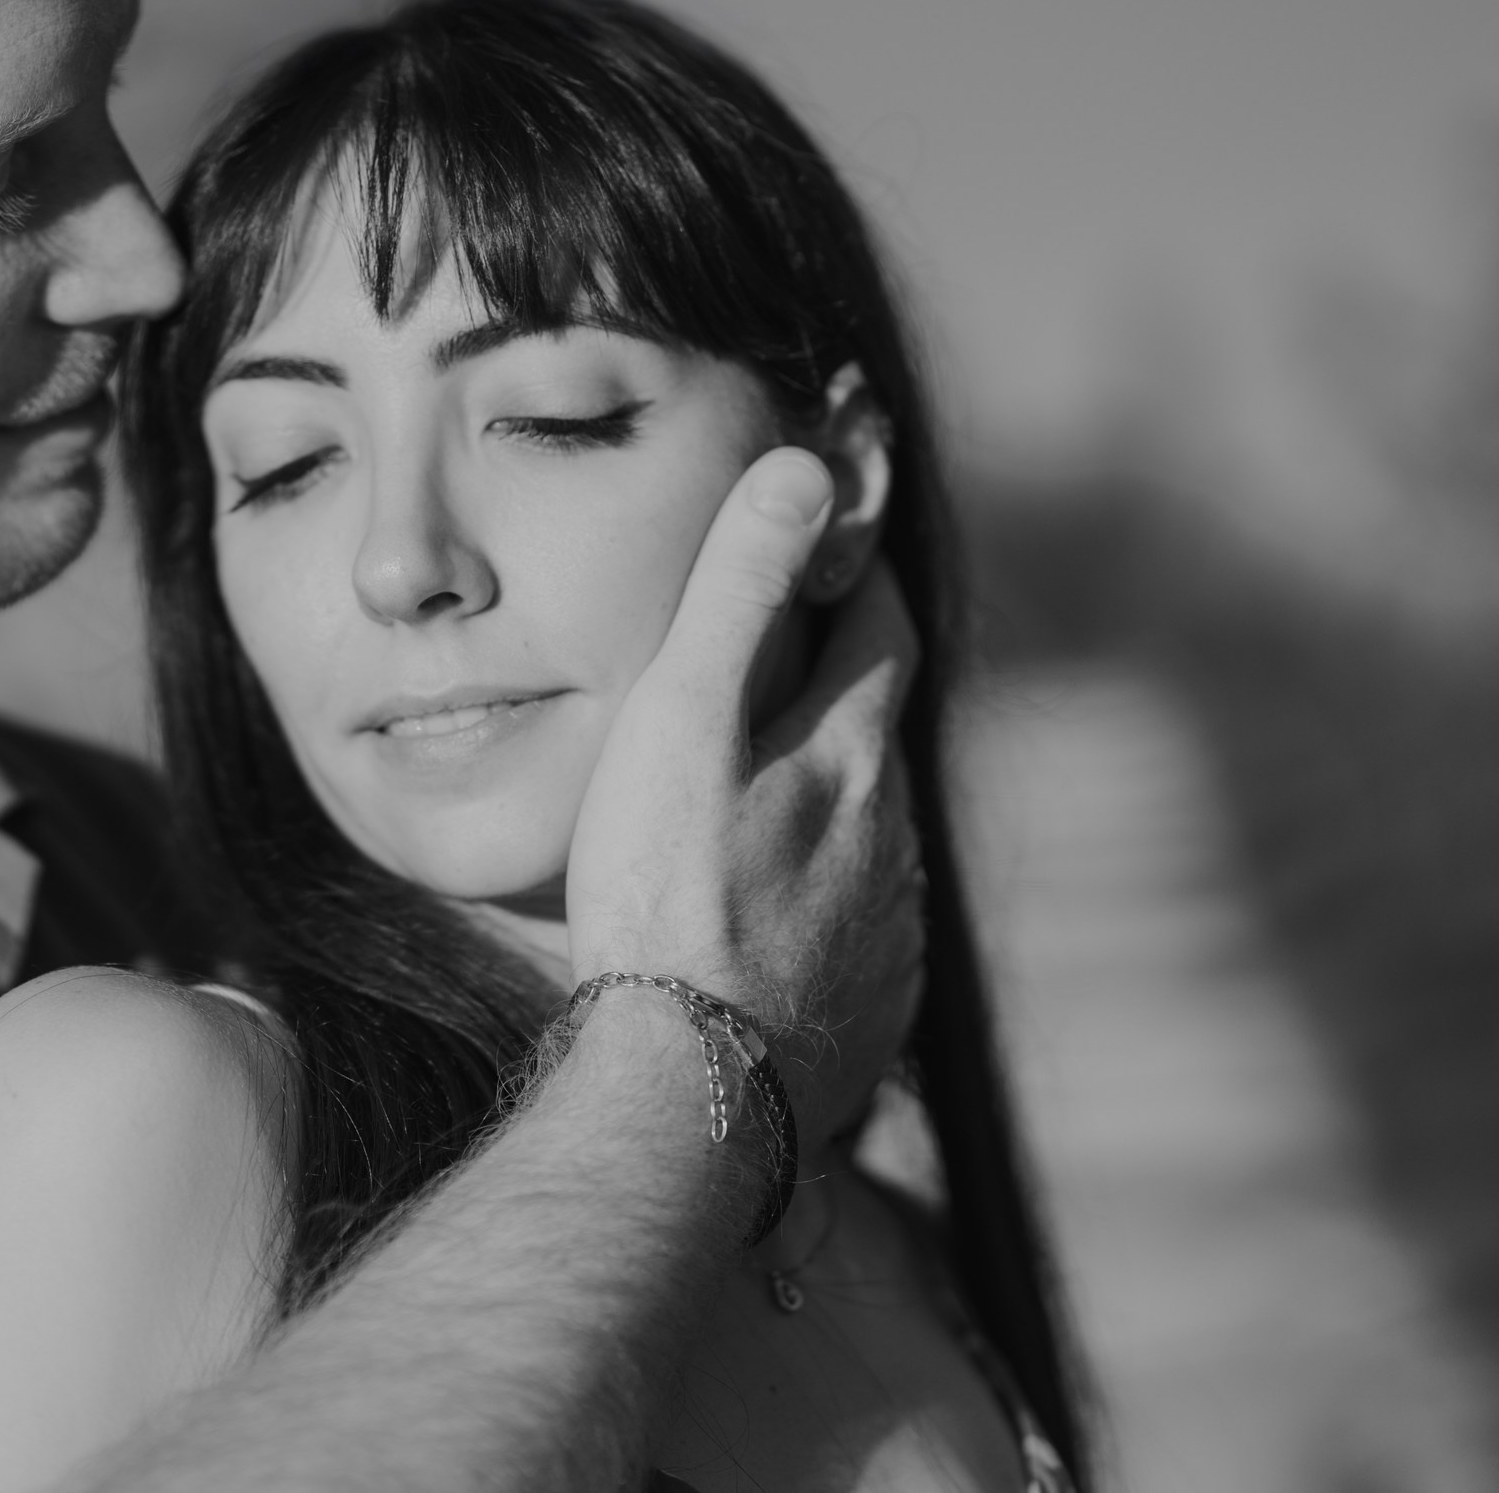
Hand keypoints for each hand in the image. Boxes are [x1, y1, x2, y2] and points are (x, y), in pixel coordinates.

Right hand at [563, 448, 925, 1145]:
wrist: (694, 1091)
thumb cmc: (666, 899)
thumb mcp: (679, 724)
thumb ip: (734, 596)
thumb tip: (802, 470)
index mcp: (853, 752)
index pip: (880, 625)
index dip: (855, 572)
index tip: (829, 539)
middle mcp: (896, 835)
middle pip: (880, 729)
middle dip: (840, 688)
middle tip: (778, 666)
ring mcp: (894, 927)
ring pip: (874, 830)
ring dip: (832, 799)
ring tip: (760, 797)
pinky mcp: (877, 1004)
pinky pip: (863, 921)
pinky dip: (825, 896)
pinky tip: (770, 915)